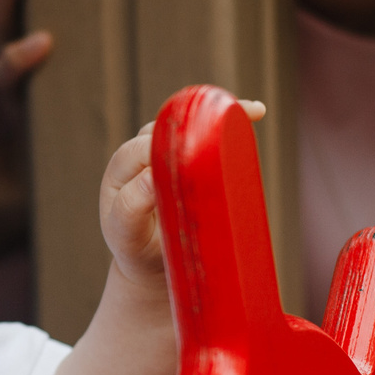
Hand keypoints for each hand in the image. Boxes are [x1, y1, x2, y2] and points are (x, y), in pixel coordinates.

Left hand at [98, 100, 261, 287]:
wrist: (153, 262)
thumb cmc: (138, 251)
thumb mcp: (127, 235)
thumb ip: (130, 209)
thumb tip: (151, 177)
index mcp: (120, 172)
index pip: (140, 149)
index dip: (166, 146)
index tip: (194, 152)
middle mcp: (140, 156)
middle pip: (167, 127)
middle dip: (198, 122)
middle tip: (229, 123)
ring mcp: (165, 153)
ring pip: (188, 124)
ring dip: (215, 116)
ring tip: (249, 112)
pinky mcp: (188, 157)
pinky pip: (205, 134)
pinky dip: (228, 123)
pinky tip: (255, 113)